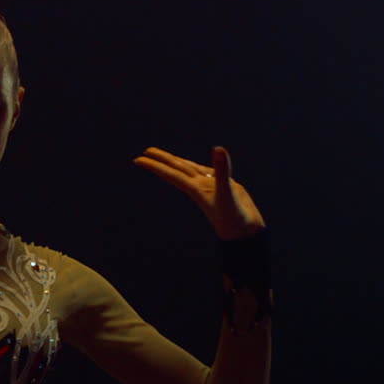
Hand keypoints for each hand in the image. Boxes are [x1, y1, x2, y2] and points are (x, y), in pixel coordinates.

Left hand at [132, 146, 265, 239]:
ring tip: (165, 157)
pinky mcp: (226, 188)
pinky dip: (202, 166)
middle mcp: (200, 186)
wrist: (245, 234)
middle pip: (177, 169)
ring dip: (178, 163)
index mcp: (195, 189)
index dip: (155, 166)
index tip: (137, 160)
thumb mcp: (227, 193)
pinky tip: (198, 166)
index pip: (171, 173)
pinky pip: (211, 173)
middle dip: (162, 160)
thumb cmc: (234, 218)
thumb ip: (222, 171)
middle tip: (146, 151)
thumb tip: (218, 149)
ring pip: (191, 170)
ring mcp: (212, 187)